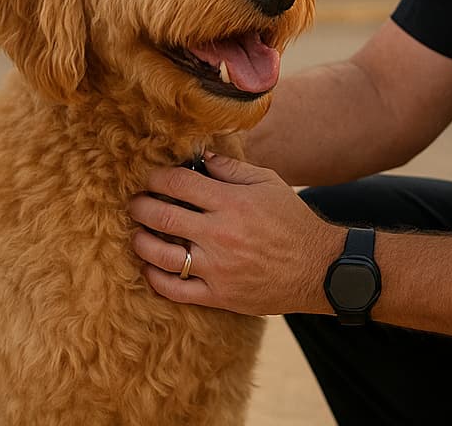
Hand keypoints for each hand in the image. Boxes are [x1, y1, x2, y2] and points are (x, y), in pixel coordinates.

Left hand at [128, 152, 340, 315]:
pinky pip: (174, 289)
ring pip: (160, 254)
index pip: (179, 183)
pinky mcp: (218, 295)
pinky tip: (151, 266)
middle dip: (140, 206)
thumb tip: (201, 156)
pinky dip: (155, 277)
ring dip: (141, 241)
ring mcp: (216, 268)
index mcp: (231, 203)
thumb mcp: (268, 184)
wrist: (317, 268)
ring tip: (137, 233)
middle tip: (134, 203)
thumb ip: (231, 169)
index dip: (157, 177)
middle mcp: (219, 235)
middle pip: (162, 215)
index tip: (150, 178)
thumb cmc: (292, 221)